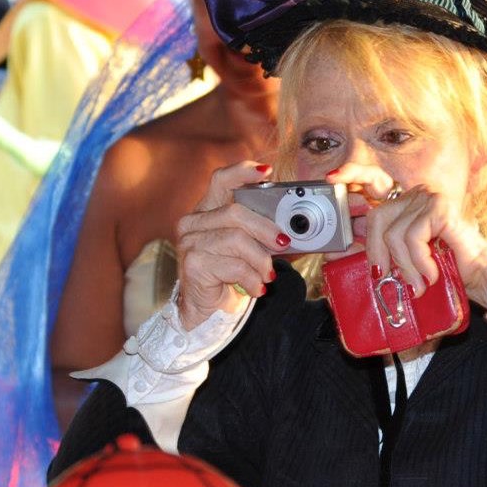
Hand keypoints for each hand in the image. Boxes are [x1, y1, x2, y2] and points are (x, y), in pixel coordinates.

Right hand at [174, 162, 289, 328]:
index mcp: (207, 211)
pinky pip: (233, 265)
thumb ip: (267, 234)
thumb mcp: (251, 249)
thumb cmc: (230, 277)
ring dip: (260, 259)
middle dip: (266, 228)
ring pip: (236, 239)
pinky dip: (252, 278)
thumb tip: (297, 229)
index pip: (221, 180)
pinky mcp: (193, 264)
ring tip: (268, 274)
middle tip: (284, 243)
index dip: (243, 172)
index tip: (267, 173)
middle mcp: (193, 223)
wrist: (208, 313)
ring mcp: (190, 243)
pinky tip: (256, 288)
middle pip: (235, 212)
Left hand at [322, 162, 486, 302]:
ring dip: (404, 267)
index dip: (351, 174)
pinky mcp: (440, 208)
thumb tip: (348, 243)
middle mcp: (417, 194)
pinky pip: (412, 237)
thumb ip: (382, 247)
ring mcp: (429, 198)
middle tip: (384, 277)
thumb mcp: (406, 259)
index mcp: (406, 201)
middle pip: (376, 216)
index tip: (332, 178)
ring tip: (417, 284)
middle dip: (375, 252)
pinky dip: (418, 263)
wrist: (482, 278)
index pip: (371, 182)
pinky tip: (430, 275)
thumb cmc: (446, 270)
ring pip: (393, 233)